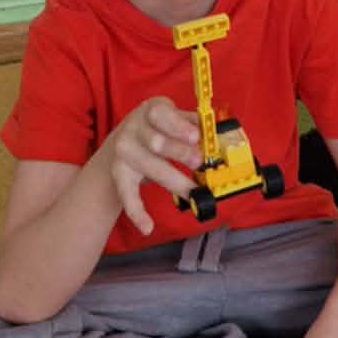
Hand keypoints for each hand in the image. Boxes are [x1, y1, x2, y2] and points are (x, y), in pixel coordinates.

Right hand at [94, 97, 200, 235]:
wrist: (122, 141)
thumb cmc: (158, 127)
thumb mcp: (172, 117)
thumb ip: (192, 124)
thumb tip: (218, 135)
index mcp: (151, 110)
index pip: (162, 114)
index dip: (178, 126)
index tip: (196, 136)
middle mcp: (133, 129)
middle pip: (156, 143)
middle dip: (179, 153)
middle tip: (199, 162)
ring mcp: (124, 152)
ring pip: (150, 168)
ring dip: (174, 181)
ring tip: (193, 193)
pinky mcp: (119, 174)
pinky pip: (127, 194)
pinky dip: (137, 212)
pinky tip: (147, 227)